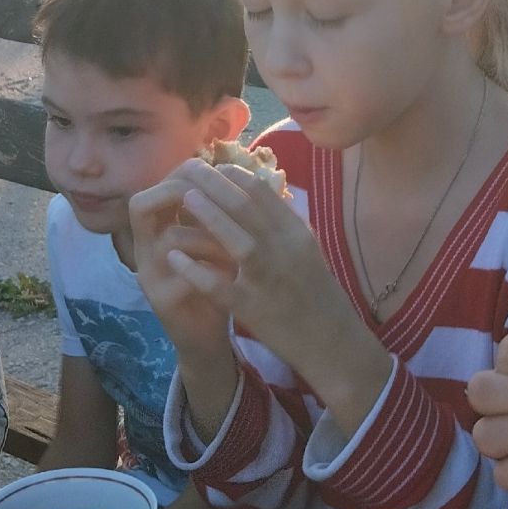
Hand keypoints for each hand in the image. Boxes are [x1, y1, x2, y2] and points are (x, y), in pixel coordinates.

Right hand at [128, 175, 235, 356]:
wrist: (207, 335)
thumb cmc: (214, 281)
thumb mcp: (213, 240)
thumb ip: (214, 211)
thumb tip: (236, 171)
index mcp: (154, 229)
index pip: (152, 188)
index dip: (180, 177)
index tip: (215, 177)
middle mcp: (143, 248)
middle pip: (141, 205)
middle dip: (185, 196)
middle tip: (221, 204)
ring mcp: (149, 275)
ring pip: (171, 238)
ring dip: (210, 236)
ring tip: (237, 245)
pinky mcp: (162, 302)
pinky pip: (185, 275)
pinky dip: (213, 269)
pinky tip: (235, 273)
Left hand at [167, 158, 390, 433]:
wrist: (333, 341)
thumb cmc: (317, 294)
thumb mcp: (307, 250)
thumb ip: (284, 223)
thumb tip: (258, 192)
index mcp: (297, 234)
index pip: (265, 194)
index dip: (236, 176)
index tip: (215, 167)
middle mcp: (286, 251)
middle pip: (247, 208)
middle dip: (215, 184)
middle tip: (189, 169)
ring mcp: (270, 280)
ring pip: (238, 241)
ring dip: (209, 216)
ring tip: (184, 198)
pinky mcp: (254, 309)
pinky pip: (220, 287)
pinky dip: (195, 271)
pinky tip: (174, 259)